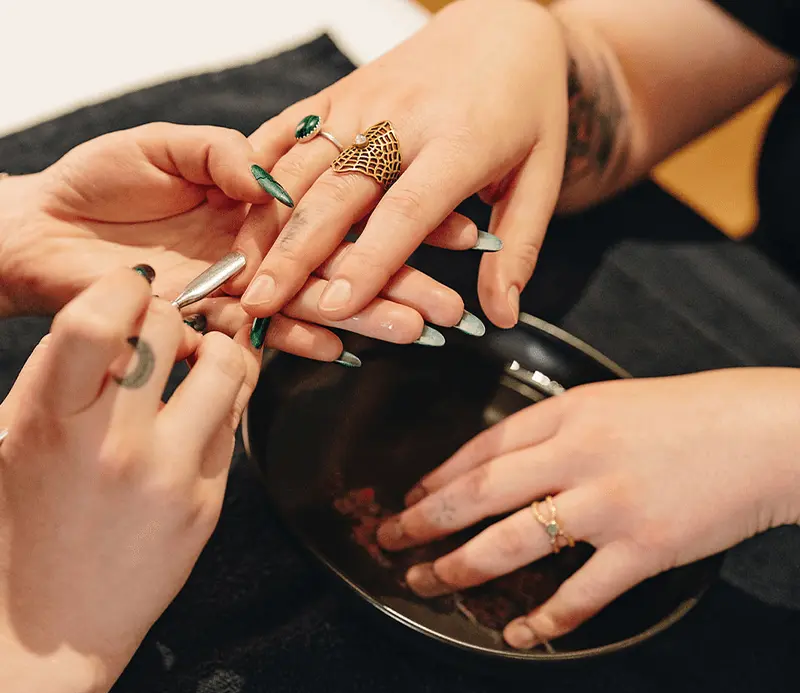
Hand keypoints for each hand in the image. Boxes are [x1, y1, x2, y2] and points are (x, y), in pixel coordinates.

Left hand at [0, 124, 453, 358]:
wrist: (42, 230)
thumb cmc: (99, 179)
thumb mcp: (164, 146)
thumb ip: (218, 155)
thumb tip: (266, 176)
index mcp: (260, 205)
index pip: (343, 212)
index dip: (397, 221)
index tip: (455, 229)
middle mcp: (260, 251)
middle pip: (341, 268)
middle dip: (398, 286)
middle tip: (449, 306)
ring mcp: (238, 289)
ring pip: (313, 306)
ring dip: (364, 318)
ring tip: (416, 330)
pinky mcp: (205, 321)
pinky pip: (258, 336)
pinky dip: (297, 343)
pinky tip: (341, 349)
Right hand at [0, 268, 258, 677]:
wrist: (49, 634)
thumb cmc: (16, 531)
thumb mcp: (9, 439)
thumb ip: (55, 373)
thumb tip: (109, 316)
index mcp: (51, 421)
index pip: (96, 320)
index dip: (123, 289)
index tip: (132, 290)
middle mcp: (117, 444)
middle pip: (171, 330)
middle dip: (171, 316)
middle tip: (164, 334)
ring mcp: (173, 475)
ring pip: (227, 368)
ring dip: (216, 350)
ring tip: (197, 363)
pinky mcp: (209, 503)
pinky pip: (234, 422)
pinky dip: (225, 400)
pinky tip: (203, 410)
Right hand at [234, 0, 567, 328]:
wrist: (504, 28)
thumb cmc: (526, 110)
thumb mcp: (542, 179)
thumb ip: (519, 249)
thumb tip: (503, 317)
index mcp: (461, 143)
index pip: (409, 209)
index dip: (371, 260)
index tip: (336, 305)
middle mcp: (403, 121)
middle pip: (338, 191)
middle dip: (294, 252)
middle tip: (259, 301)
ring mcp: (365, 102)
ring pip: (302, 164)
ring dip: (263, 220)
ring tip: (235, 270)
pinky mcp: (340, 94)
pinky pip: (289, 127)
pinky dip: (257, 168)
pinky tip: (231, 209)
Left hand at [376, 369, 799, 648]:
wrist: (766, 432)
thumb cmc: (689, 414)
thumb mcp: (611, 403)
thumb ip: (558, 430)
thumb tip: (503, 461)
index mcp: (569, 413)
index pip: (483, 447)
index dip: (439, 476)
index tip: (412, 497)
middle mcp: (579, 455)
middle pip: (480, 493)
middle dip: (426, 521)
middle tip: (390, 539)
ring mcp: (609, 503)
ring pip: (513, 542)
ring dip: (461, 566)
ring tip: (429, 581)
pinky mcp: (644, 548)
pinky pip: (580, 593)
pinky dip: (544, 618)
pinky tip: (519, 634)